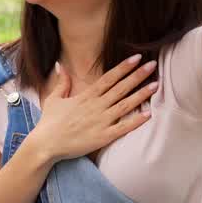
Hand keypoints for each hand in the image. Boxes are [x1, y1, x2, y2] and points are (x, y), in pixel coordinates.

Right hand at [30, 55, 157, 162]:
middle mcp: (96, 106)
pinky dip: (136, 121)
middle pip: (121, 88)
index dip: (123, 67)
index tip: (136, 57)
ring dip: (141, 94)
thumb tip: (60, 65)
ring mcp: (101, 121)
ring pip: (125, 105)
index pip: (108, 78)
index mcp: (86, 96)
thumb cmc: (49, 122)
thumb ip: (62, 82)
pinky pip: (123, 127)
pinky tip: (149, 114)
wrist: (46, 144)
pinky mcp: (103, 137)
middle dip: (137, 75)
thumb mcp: (54, 99)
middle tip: (152, 65)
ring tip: (156, 85)